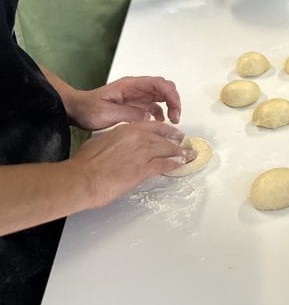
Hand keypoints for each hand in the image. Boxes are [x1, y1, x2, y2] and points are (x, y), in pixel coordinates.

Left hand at [63, 76, 181, 130]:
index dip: (170, 94)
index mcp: (130, 85)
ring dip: (171, 107)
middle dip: (174, 101)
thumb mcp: (107, 112)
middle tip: (175, 117)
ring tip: (172, 122)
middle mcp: (137, 88)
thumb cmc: (88, 109)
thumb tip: (150, 117)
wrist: (76, 110)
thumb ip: (129, 114)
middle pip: (164, 88)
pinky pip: (155, 106)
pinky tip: (160, 124)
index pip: (158, 84)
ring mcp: (137, 96)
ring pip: (162, 97)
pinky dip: (162, 114)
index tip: (174, 109)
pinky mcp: (136, 105)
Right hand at [70, 122, 193, 208]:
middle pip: (162, 137)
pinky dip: (175, 164)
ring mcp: (142, 152)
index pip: (152, 126)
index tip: (172, 132)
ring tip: (188, 155)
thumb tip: (119, 144)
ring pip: (167, 150)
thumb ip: (115, 140)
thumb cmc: (85, 163)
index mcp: (126, 129)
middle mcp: (137, 137)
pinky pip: (165, 164)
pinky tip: (181, 164)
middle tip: (183, 143)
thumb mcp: (101, 141)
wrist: (83, 178)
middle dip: (175, 140)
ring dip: (180, 153)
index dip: (164, 130)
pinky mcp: (144, 168)